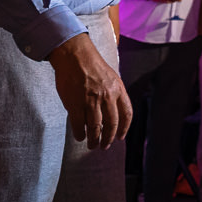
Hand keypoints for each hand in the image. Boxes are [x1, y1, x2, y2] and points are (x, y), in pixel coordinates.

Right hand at [47, 32, 131, 149]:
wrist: (75, 56)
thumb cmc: (92, 65)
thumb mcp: (111, 77)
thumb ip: (114, 94)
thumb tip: (115, 112)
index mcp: (118, 89)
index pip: (127, 113)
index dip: (125, 128)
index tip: (121, 137)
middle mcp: (107, 96)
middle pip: (112, 124)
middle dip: (109, 138)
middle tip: (105, 146)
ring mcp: (91, 101)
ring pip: (95, 127)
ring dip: (94, 139)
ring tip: (92, 145)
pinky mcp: (75, 104)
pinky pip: (79, 124)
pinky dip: (80, 133)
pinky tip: (80, 137)